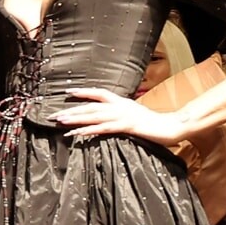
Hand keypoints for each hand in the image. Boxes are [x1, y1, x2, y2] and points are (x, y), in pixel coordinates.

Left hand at [61, 88, 185, 148]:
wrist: (171, 127)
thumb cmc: (153, 124)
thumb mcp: (134, 115)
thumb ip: (120, 115)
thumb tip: (106, 118)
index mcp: (122, 102)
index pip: (100, 93)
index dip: (84, 92)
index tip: (68, 92)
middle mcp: (121, 106)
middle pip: (92, 105)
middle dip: (72, 109)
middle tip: (54, 115)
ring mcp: (124, 115)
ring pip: (95, 115)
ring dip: (76, 118)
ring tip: (60, 122)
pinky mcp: (127, 126)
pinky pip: (104, 128)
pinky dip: (89, 130)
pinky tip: (77, 132)